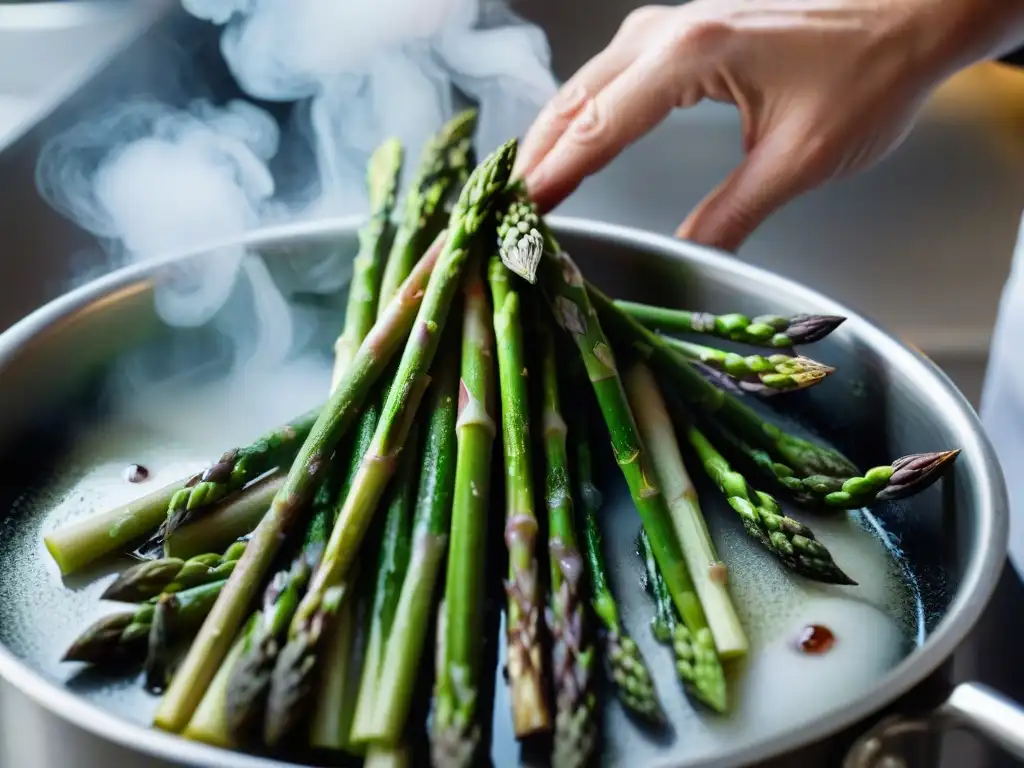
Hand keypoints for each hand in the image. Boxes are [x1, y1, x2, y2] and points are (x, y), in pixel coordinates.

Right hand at [514, 0, 1023, 250]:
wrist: (910, 16)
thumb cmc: (866, 77)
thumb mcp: (796, 162)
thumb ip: (729, 215)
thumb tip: (680, 260)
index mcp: (688, 56)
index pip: (594, 129)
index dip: (548, 181)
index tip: (512, 220)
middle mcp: (663, 34)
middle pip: (571, 105)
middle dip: (530, 164)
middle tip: (496, 217)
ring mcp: (666, 29)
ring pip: (581, 91)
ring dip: (547, 142)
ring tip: (517, 196)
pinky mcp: (677, 37)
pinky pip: (605, 83)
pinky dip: (577, 123)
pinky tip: (566, 153)